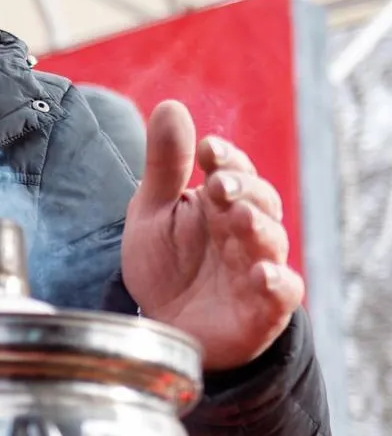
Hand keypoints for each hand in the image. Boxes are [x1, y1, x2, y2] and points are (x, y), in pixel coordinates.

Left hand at [122, 100, 302, 370]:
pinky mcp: (264, 307)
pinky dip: (276, 282)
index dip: (225, 158)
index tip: (208, 148)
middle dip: (241, 189)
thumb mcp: (152, 214)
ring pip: (270, 240)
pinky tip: (262, 274)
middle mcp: (244, 230)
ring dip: (257, 226)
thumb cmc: (165, 267)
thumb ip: (164, 166)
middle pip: (257, 200)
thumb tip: (170, 106)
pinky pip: (282, 292)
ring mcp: (257, 266)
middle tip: (219, 183)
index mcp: (219, 203)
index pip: (232, 171)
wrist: (166, 329)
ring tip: (239, 218)